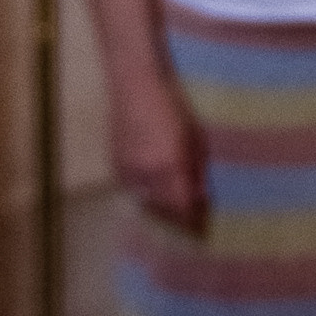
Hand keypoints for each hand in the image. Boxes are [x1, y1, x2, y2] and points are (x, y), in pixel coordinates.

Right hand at [108, 69, 208, 232]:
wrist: (135, 86)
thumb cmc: (173, 106)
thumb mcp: (195, 137)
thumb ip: (197, 169)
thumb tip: (201, 197)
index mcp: (171, 165)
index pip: (182, 206)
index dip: (192, 221)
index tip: (201, 228)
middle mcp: (148, 173)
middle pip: (163, 209)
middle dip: (177, 217)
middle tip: (190, 217)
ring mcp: (128, 171)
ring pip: (146, 201)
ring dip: (160, 206)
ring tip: (173, 203)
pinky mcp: (114, 166)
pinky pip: (132, 188)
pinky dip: (144, 191)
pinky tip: (154, 185)